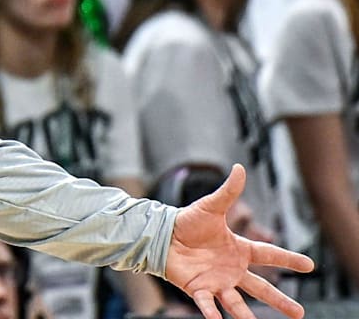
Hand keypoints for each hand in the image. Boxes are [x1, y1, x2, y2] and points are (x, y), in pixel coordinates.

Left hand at [165, 164, 313, 318]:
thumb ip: (228, 191)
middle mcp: (231, 269)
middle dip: (279, 300)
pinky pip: (207, 303)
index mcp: (238, 249)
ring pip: (236, 302)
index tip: (310, 265)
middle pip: (260, 287)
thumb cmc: (187, 221)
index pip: (268, 254)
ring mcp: (216, 281)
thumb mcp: (210, 206)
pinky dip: (212, 313)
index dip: (288, 259)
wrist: (161, 234)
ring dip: (246, 315)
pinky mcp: (198, 288)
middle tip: (300, 313)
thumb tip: (240, 167)